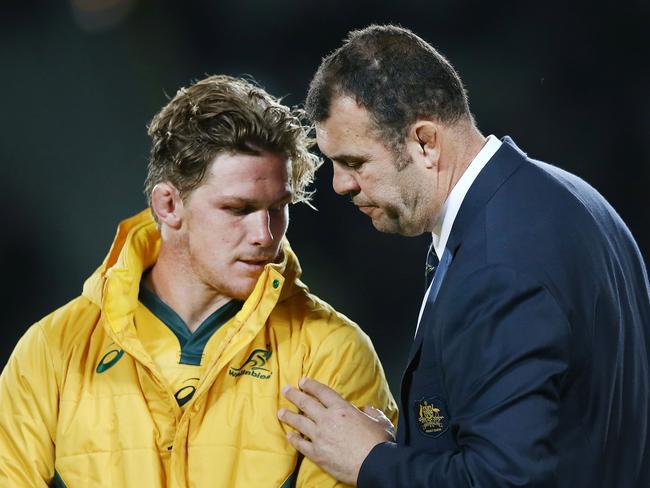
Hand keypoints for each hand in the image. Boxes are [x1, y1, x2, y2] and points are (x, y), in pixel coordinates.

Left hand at [278, 377, 394, 484]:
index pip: (322, 392)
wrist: (375, 465)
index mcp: (342, 408)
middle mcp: (327, 419)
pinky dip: (294, 439)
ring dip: (288, 416)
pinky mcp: (317, 453)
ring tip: (280, 412)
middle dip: (294, 395)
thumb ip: (370, 412)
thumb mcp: (379, 422)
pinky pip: (300, 444)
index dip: (310, 385)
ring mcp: (320, 436)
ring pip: (299, 422)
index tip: (302, 381)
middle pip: (306, 403)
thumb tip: (366, 410)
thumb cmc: (379, 443)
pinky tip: (289, 436)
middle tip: (285, 390)